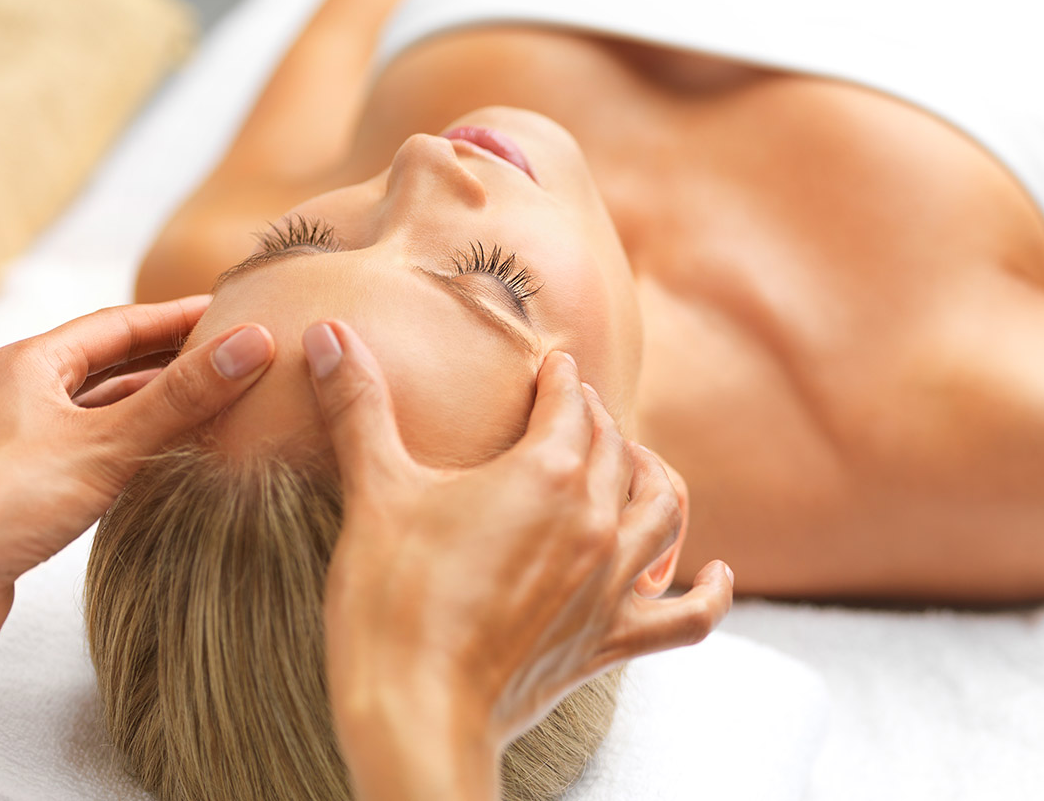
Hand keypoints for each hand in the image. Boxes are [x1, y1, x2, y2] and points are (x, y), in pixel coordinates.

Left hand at [0, 297, 273, 690]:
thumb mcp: (107, 444)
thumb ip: (182, 397)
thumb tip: (251, 345)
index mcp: (30, 364)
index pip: (121, 323)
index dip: (180, 316)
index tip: (233, 312)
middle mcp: (21, 395)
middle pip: (111, 363)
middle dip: (173, 358)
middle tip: (234, 356)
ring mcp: (21, 442)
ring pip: (102, 410)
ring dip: (155, 405)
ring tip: (215, 405)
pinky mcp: (25, 488)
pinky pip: (93, 450)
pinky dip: (134, 446)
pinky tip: (168, 460)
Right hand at [305, 320, 732, 799]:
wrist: (415, 711)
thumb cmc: (391, 599)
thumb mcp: (375, 492)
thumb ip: (357, 407)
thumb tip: (326, 332)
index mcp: (544, 472)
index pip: (570, 402)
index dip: (561, 378)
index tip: (553, 367)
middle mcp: (592, 519)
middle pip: (615, 448)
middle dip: (596, 420)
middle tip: (575, 410)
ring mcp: (610, 583)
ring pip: (663, 511)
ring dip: (654, 478)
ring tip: (636, 464)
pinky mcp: (611, 640)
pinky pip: (686, 616)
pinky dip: (711, 594)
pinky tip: (718, 574)